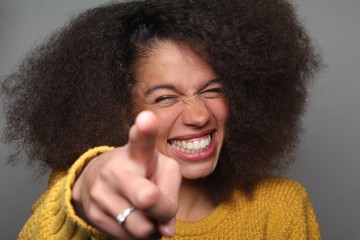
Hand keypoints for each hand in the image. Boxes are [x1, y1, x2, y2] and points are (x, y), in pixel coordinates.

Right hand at [72, 111, 180, 238]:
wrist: (99, 178)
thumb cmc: (143, 171)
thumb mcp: (163, 172)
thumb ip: (170, 196)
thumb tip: (166, 230)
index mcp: (138, 152)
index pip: (141, 139)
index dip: (145, 129)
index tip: (147, 117)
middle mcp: (115, 169)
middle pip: (146, 197)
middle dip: (161, 209)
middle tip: (157, 202)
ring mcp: (100, 191)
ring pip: (139, 226)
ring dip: (150, 226)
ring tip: (143, 210)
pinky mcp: (92, 213)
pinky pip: (127, 237)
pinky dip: (137, 234)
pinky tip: (131, 217)